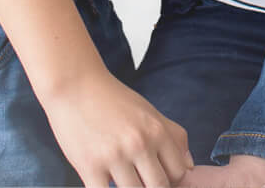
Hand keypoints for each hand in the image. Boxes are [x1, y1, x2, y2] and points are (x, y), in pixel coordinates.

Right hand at [41, 67, 190, 187]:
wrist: (75, 86)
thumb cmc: (113, 100)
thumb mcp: (150, 112)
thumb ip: (174, 136)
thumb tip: (189, 166)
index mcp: (157, 131)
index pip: (179, 172)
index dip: (172, 179)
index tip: (159, 176)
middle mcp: (139, 144)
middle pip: (160, 187)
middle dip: (152, 187)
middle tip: (141, 179)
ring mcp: (114, 157)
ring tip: (122, 179)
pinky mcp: (89, 167)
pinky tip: (105, 183)